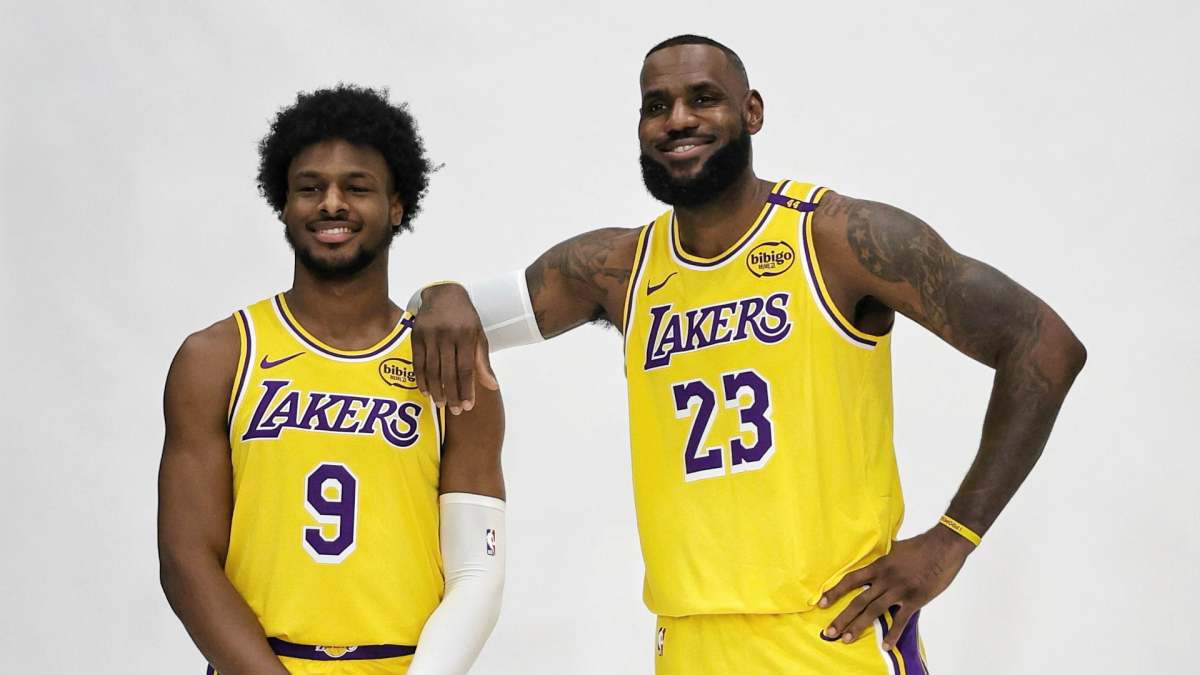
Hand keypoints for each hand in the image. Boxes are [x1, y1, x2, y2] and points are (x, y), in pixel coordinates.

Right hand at [410, 284, 498, 413]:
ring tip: (441, 405)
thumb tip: (492, 386)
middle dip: (452, 395)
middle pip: (448, 372)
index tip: (469, 406)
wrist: (443, 294)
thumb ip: (482, 362)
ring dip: (436, 391)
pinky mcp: (415, 336)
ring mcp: (429, 335)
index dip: (467, 389)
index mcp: (466, 335)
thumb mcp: (478, 335)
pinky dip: (421, 380)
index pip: (466, 369)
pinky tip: (426, 391)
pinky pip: (417, 363)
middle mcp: (447, 335)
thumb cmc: (465, 318)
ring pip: (432, 370)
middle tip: (456, 411)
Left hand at [819, 524, 974, 650]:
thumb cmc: (920, 546)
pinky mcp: (914, 600)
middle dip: (842, 617)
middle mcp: (885, 579)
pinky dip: (893, 634)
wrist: (944, 547)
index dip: (834, 592)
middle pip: (858, 601)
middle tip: (829, 632)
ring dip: (858, 626)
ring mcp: (899, 590)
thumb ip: (883, 555)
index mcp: (879, 566)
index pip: (850, 580)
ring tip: (846, 639)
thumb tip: (875, 555)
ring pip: (873, 611)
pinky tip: (885, 645)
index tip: (821, 603)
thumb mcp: (895, 548)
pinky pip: (901, 620)